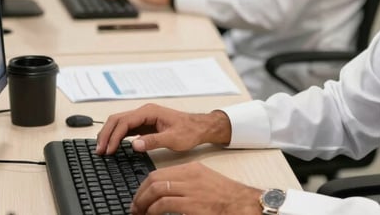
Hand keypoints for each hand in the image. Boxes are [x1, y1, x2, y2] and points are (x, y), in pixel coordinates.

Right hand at [96, 103, 230, 155]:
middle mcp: (144, 112)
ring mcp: (143, 117)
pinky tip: (111, 146)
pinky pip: (125, 128)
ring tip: (101, 149)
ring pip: (119, 123)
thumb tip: (134, 144)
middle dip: (106, 134)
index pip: (125, 122)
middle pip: (117, 120)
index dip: (114, 136)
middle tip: (99, 151)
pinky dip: (116, 136)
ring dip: (108, 134)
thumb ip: (153, 141)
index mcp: (149, 112)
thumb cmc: (189, 131)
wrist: (199, 127)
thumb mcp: (173, 138)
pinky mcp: (144, 124)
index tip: (108, 150)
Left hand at [131, 162, 262, 214]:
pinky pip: (164, 204)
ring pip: (156, 189)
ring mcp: (191, 188)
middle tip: (135, 207)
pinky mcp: (192, 204)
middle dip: (140, 194)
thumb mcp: (205, 183)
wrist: (244, 204)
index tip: (140, 197)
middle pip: (154, 179)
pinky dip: (152, 211)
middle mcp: (189, 175)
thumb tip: (166, 196)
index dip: (145, 186)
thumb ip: (187, 185)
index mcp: (192, 169)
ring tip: (139, 213)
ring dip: (143, 203)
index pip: (160, 173)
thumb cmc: (227, 197)